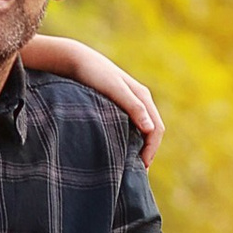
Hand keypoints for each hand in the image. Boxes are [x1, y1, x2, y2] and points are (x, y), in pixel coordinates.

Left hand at [25, 34, 163, 165]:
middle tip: (137, 172)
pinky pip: (132, 126)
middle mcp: (140, 100)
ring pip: (143, 129)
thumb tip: (150, 129)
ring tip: (130, 164)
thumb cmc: (94, 74)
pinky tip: (121, 149)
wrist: (76, 60)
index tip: (140, 167)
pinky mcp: (119, 105)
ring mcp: (130, 102)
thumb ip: (133, 107)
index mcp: (143, 97)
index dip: (151, 150)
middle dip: (149, 151)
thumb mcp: (114, 90)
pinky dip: (131, 140)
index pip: (156, 129)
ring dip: (141, 147)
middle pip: (153, 131)